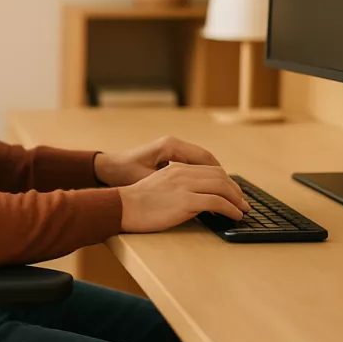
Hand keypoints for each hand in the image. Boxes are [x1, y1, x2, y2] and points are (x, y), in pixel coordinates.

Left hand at [94, 135, 222, 186]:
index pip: (206, 159)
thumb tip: (199, 197)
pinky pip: (192, 165)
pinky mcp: (168, 156)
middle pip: (208, 160)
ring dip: (214, 178)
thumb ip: (173, 187)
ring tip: (227, 196)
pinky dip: (203, 177)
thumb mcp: (148, 180)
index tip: (232, 193)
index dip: (221, 177)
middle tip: (236, 197)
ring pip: (202, 163)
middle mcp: (174, 144)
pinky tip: (208, 192)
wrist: (107, 167)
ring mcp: (171, 149)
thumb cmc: (123, 173)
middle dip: (223, 179)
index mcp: (171, 146)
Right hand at [119, 162, 250, 233]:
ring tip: (242, 210)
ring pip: (222, 187)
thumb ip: (177, 185)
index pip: (210, 169)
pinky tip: (234, 216)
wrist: (122, 207)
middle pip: (219, 176)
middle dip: (235, 190)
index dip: (226, 181)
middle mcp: (182, 173)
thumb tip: (196, 197)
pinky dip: (231, 209)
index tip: (233, 193)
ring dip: (237, 200)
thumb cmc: (137, 202)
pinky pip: (217, 202)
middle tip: (243, 202)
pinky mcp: (185, 201)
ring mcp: (184, 186)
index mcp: (176, 169)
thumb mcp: (158, 185)